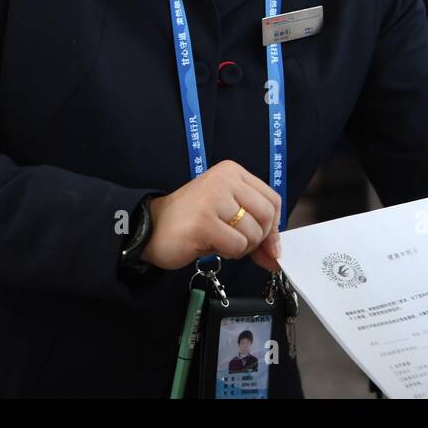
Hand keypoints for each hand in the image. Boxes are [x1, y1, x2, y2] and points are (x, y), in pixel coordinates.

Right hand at [143, 160, 281, 271]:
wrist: (151, 227)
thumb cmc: (192, 221)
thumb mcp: (228, 215)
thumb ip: (255, 228)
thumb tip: (277, 255)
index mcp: (233, 172)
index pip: (273, 199)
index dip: (273, 226)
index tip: (265, 243)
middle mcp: (225, 180)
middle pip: (267, 216)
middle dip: (258, 239)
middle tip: (238, 244)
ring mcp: (214, 199)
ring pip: (254, 233)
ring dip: (241, 248)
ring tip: (220, 242)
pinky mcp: (204, 222)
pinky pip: (237, 246)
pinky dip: (229, 253)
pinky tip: (211, 245)